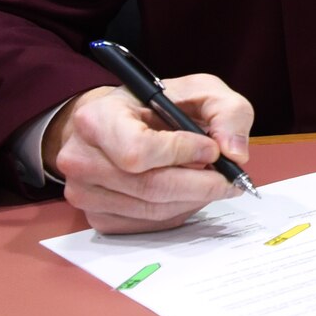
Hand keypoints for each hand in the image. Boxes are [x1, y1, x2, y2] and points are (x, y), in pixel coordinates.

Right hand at [44, 76, 253, 233]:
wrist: (117, 123)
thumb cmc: (156, 105)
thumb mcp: (199, 90)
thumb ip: (228, 113)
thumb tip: (235, 153)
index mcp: (97, 118)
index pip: (139, 150)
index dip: (182, 153)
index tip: (212, 149)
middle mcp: (80, 158)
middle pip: (151, 187)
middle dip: (201, 184)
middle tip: (230, 178)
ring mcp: (84, 192)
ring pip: (153, 210)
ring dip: (193, 199)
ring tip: (211, 181)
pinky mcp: (96, 217)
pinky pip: (147, 225)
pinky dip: (178, 211)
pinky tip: (187, 192)